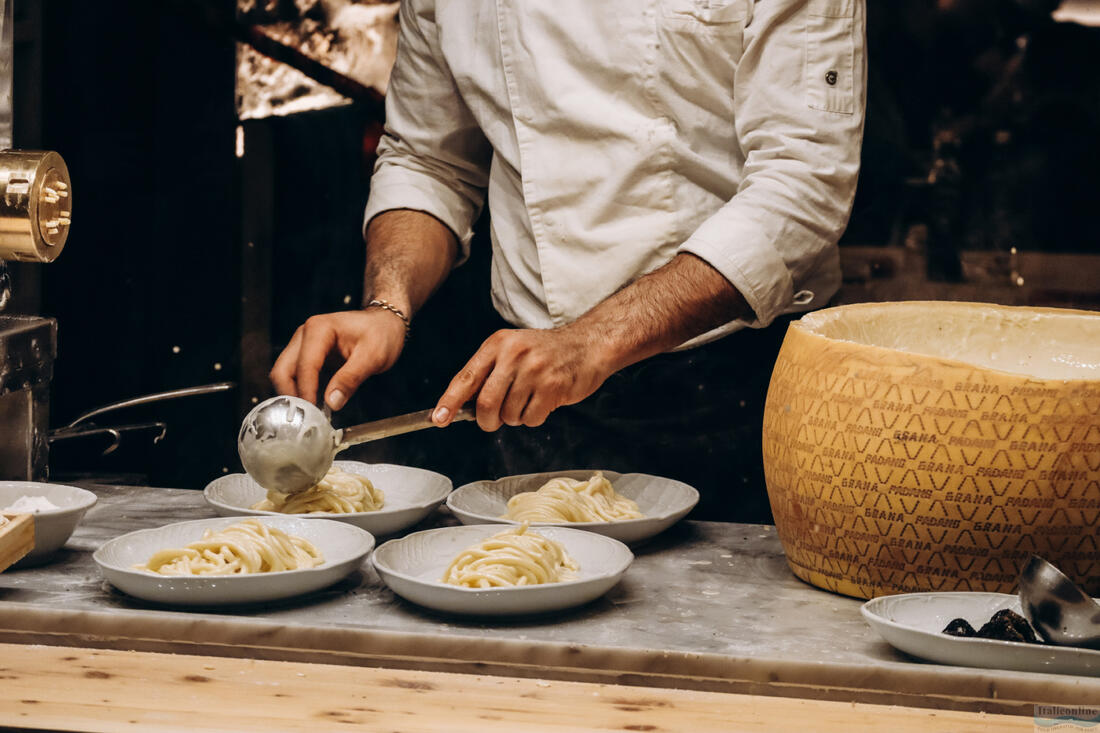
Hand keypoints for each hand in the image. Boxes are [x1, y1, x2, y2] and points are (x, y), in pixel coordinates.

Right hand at [270, 309, 406, 409]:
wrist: (384, 324)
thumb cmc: (381, 333)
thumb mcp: (373, 356)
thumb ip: (351, 378)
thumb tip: (332, 402)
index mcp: (319, 329)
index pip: (305, 365)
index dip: (306, 392)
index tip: (312, 413)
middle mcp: (304, 335)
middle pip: (283, 370)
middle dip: (291, 396)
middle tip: (306, 418)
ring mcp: (303, 346)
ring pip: (284, 375)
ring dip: (295, 396)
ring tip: (312, 414)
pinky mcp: (307, 357)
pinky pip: (296, 378)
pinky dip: (302, 393)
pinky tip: (316, 406)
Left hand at [432, 326, 612, 430]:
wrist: (588, 345)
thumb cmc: (545, 353)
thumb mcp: (512, 351)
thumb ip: (488, 374)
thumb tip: (460, 406)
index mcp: (497, 344)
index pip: (466, 377)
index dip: (449, 402)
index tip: (438, 419)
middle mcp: (513, 354)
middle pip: (486, 403)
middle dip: (487, 420)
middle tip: (493, 421)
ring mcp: (534, 370)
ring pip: (509, 414)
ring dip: (515, 417)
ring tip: (529, 400)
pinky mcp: (552, 386)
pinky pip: (531, 419)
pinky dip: (534, 418)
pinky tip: (544, 401)